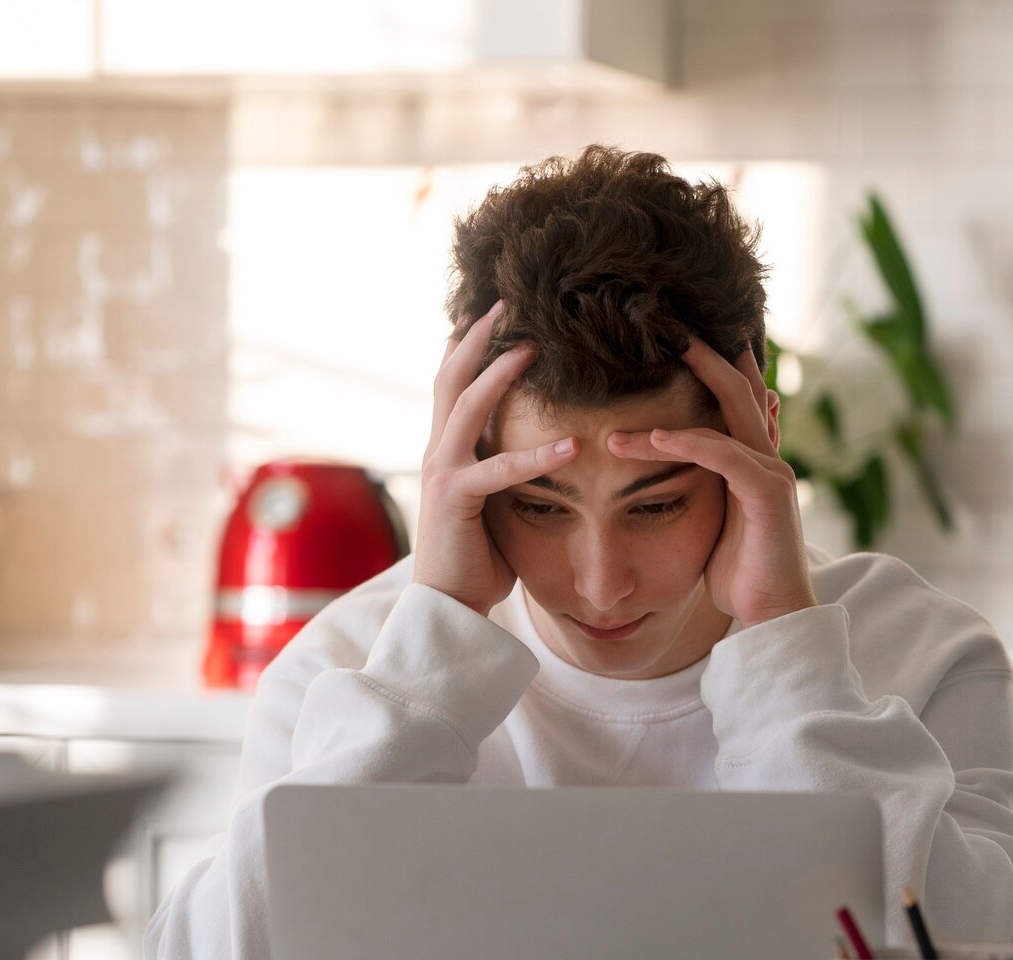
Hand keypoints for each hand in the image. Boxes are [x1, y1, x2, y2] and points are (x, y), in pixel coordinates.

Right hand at [414, 302, 578, 615]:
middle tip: (508, 301)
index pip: (455, 383)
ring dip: (499, 373)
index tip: (499, 313)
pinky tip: (573, 444)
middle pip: (452, 377)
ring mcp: (442, 472)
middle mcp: (438, 451)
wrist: (447, 606)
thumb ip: (505, 469)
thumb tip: (541, 446)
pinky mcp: (456, 500)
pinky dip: (537, 455)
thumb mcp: (495, 502)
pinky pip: (498, 470)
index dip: (473, 345)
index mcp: (448, 448)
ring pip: (466, 406)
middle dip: (478, 337)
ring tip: (534, 346)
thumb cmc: (477, 558)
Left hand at [606, 338, 816, 626]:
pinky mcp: (767, 492)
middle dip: (705, 353)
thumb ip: (700, 490)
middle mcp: (768, 457)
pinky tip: (651, 436)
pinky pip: (722, 454)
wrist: (773, 616)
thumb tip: (668, 471)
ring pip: (729, 412)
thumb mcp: (713, 523)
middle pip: (740, 388)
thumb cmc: (740, 576)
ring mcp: (772, 472)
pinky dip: (686, 442)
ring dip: (685, 385)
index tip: (673, 340)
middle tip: (665, 324)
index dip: (713, 366)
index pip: (737, 400)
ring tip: (642, 363)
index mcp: (755, 461)